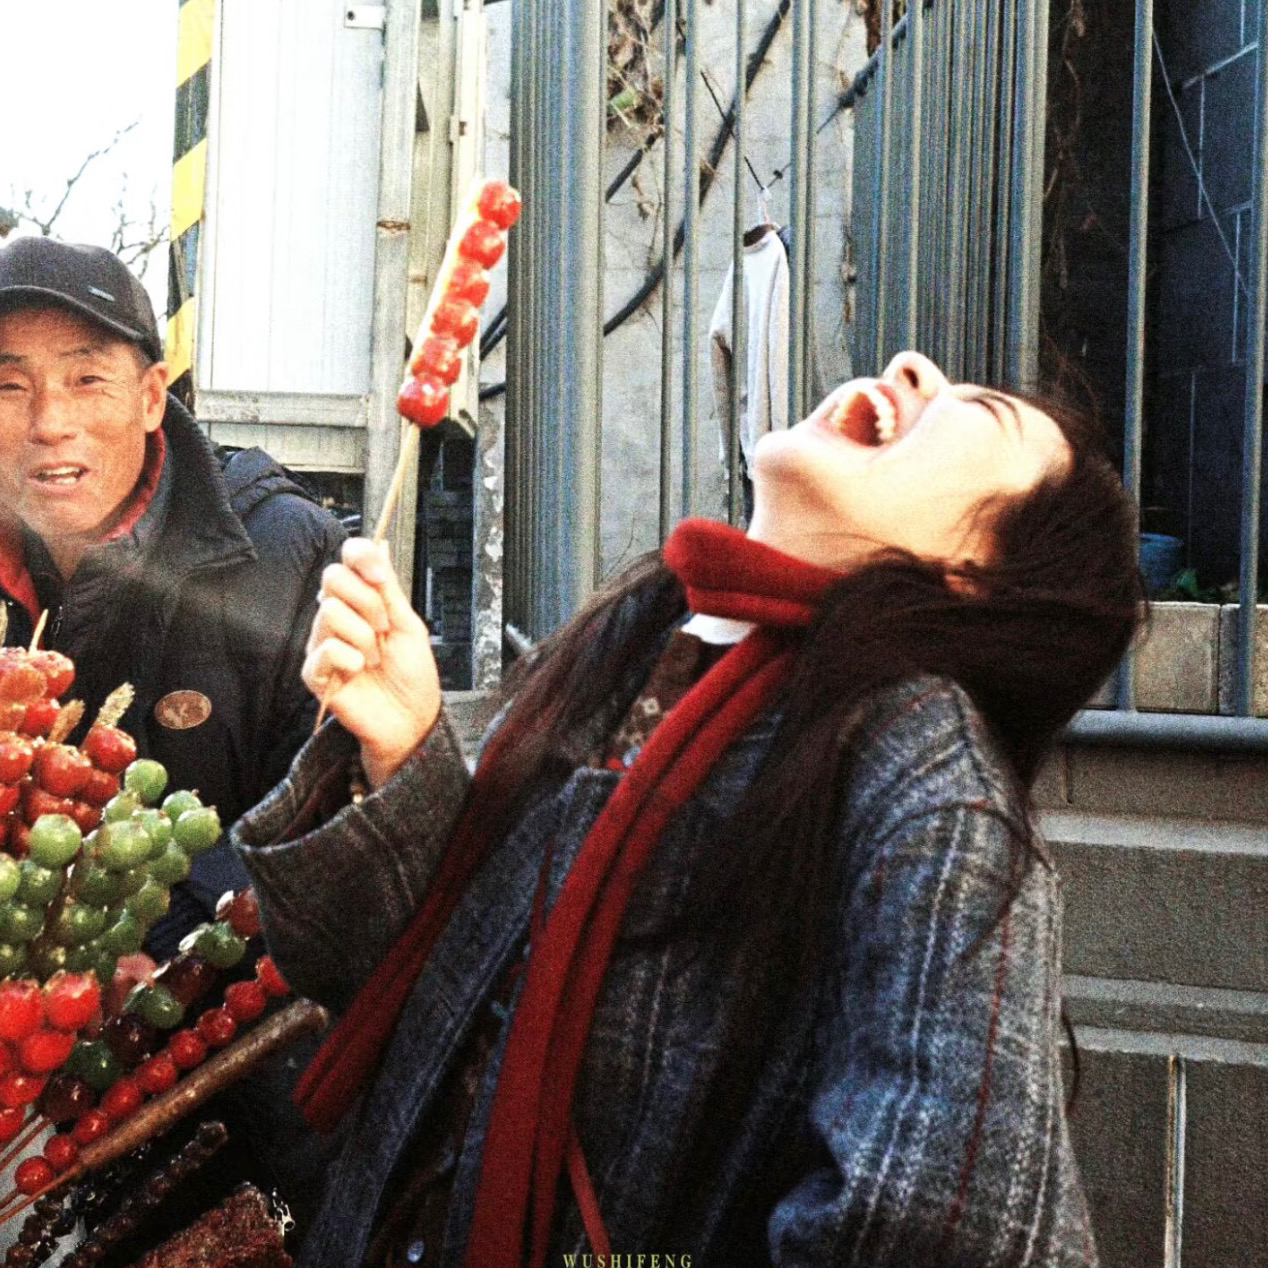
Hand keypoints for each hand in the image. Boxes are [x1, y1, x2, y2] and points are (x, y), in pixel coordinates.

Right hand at [303, 538, 439, 787]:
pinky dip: (349, 658)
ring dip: (364, 637)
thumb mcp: (409, 625)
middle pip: (332, 577)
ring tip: (375, 659)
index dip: (361, 558)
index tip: (380, 578)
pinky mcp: (314, 671)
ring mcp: (322, 642)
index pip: (347, 559)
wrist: (411, 720)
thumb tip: (382, 542)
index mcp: (361, 601)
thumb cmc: (412, 675)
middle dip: (368, 603)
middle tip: (385, 630)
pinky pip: (324, 648)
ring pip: (330, 611)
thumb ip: (389, 588)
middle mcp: (337, 616)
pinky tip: (359, 672)